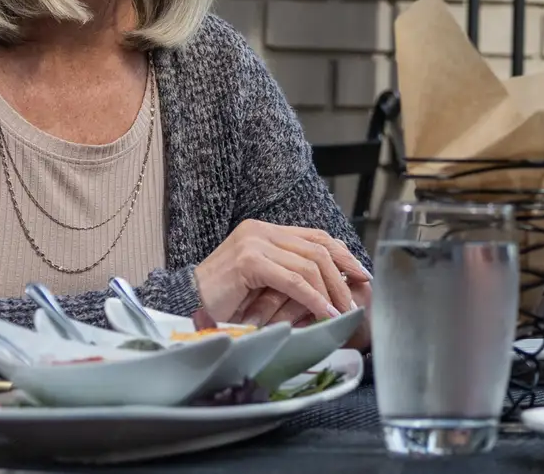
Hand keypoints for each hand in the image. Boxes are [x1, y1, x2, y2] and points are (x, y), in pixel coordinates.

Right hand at [193, 220, 369, 327]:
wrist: (182, 305)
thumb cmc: (221, 300)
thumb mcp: (262, 282)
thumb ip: (288, 274)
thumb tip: (329, 286)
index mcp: (265, 230)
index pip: (315, 236)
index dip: (342, 253)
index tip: (361, 272)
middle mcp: (261, 230)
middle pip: (317, 247)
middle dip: (342, 273)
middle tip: (356, 296)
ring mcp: (254, 243)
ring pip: (309, 264)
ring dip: (330, 290)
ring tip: (342, 311)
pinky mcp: (249, 262)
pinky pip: (293, 280)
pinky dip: (313, 297)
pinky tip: (324, 312)